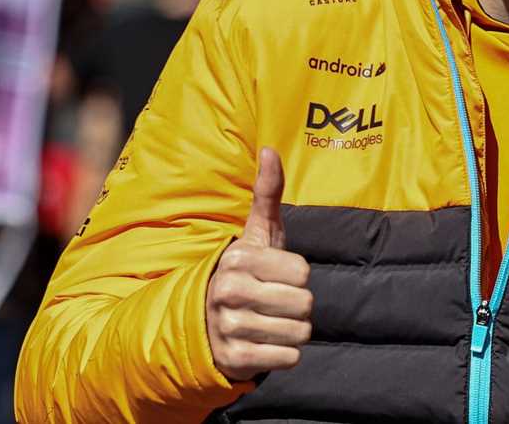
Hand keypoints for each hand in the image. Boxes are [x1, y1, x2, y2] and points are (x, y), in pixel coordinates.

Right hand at [206, 148, 312, 381]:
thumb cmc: (243, 271)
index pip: (302, 271)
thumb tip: (270, 149)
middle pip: (305, 304)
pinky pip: (288, 359)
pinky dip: (282, 355)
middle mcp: (230, 291)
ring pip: (299, 333)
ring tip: (268, 322)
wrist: (203, 321)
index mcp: (238, 258)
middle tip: (274, 302)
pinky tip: (263, 343)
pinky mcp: (234, 359)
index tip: (274, 276)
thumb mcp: (256, 233)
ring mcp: (229, 327)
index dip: (295, 276)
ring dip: (291, 331)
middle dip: (297, 306)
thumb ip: (266, 193)